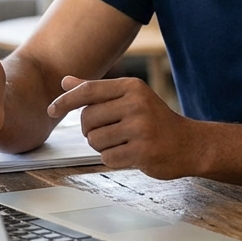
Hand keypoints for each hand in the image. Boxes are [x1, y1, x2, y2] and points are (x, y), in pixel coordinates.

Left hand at [52, 76, 199, 179]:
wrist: (189, 144)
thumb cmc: (156, 121)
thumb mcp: (130, 98)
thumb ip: (97, 91)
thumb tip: (66, 81)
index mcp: (132, 87)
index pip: (89, 90)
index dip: (66, 100)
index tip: (52, 109)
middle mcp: (137, 104)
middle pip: (87, 118)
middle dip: (90, 130)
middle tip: (109, 132)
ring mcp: (141, 128)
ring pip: (95, 140)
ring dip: (102, 146)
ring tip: (123, 142)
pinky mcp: (142, 151)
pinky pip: (108, 158)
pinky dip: (114, 159)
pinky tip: (131, 154)